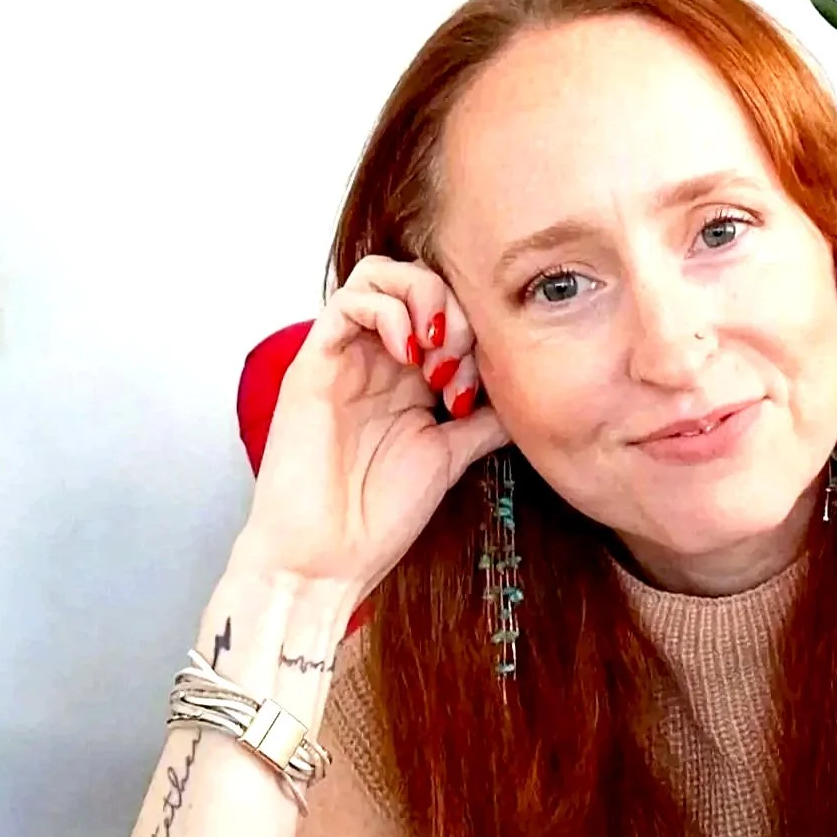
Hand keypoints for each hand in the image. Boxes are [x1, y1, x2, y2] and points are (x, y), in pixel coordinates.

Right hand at [236, 253, 505, 599]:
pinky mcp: (313, 365)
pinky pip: (346, 302)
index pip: (443, 311)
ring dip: (422, 298)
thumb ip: (482, 420)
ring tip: (436, 352)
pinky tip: (409, 354)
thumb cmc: (376, 517)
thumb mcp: (449, 456)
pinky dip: (388, 311)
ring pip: (379, 276)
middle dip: (453, 308)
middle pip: (414, 281)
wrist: (325, 560)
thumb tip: (524, 395)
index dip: (475, 329)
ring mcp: (344, 359)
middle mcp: (375, 361)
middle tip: (460, 362)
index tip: (483, 384)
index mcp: (407, 379)